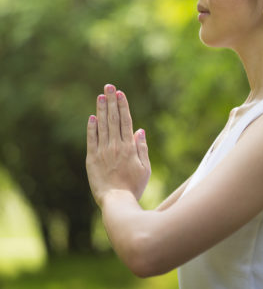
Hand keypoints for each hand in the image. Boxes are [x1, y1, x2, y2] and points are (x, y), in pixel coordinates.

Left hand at [86, 84, 150, 205]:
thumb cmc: (134, 186)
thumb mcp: (145, 168)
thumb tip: (140, 130)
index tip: (120, 93)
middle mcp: (115, 146)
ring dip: (101, 110)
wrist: (117, 201)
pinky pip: (91, 140)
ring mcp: (103, 152)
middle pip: (113, 119)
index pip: (126, 121)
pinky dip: (91, 128)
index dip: (123, 106)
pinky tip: (92, 117)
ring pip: (102, 126)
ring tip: (100, 96)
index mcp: (129, 147)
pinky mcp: (92, 160)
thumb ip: (142, 148)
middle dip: (111, 101)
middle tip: (109, 86)